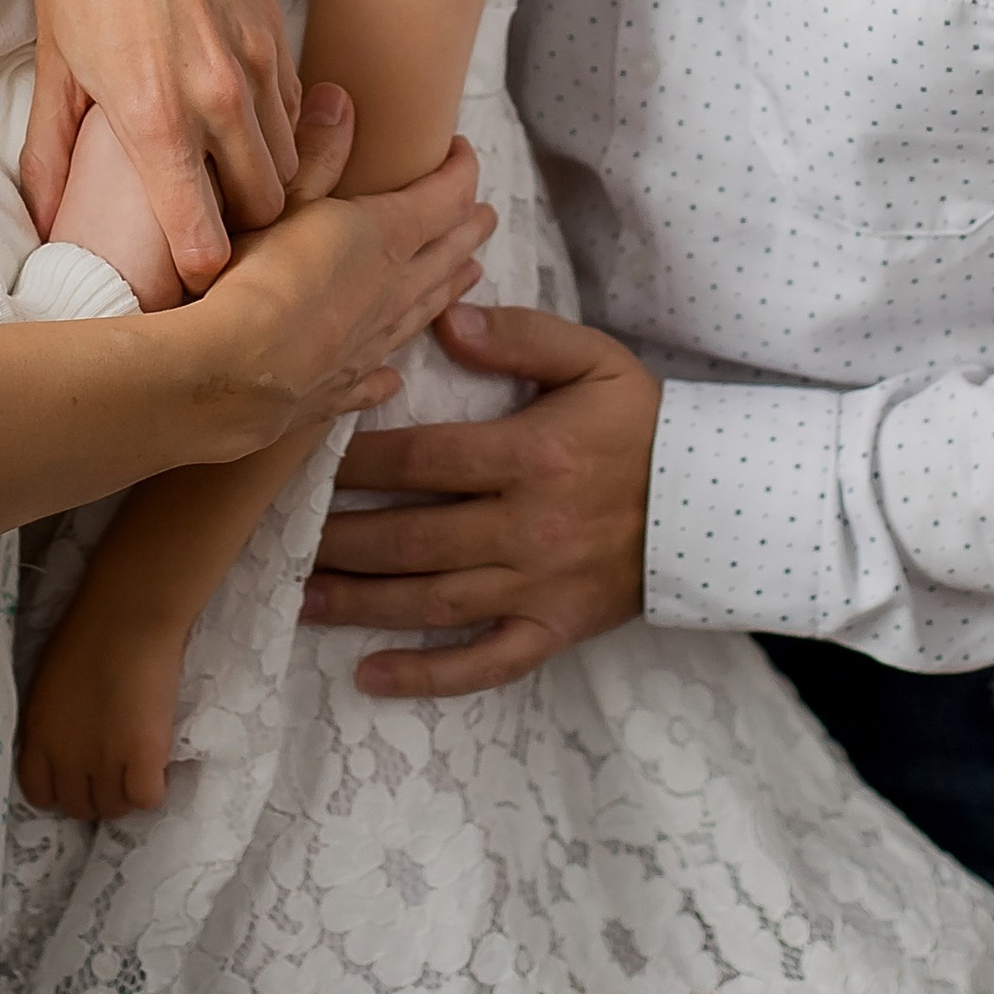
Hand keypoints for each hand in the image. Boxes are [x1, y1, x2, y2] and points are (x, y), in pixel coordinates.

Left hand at [13, 0, 301, 292]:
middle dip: (241, 230)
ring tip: (224, 182)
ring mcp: (257, 59)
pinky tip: (237, 124)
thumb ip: (53, 154)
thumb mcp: (54, 65)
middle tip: (207, 229)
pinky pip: (296, 109)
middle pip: (265, 209)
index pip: (204, 240)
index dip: (195, 271)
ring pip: (292, 163)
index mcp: (155, 117)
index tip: (181, 274)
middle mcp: (218, 95)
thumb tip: (46, 222)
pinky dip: (277, 131)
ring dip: (265, 181)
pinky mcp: (275, 27)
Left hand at [16, 597, 187, 820]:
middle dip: (94, 795)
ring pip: (113, 808)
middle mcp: (66, 758)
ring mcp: (105, 762)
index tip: (77, 778)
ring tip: (137, 768)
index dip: (60, 790)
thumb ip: (52, 721)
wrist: (127, 618)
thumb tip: (68, 740)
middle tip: (113, 772)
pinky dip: (153, 789)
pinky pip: (146, 799)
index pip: (39, 793)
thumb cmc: (87, 632)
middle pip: (78, 807)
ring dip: (125, 794)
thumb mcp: (48, 682)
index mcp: (37, 736)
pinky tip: (157, 766)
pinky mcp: (144, 757)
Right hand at [185, 88, 492, 458]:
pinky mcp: (337, 389)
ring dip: (450, 288)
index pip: (445, 196)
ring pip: (424, 311)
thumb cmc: (254, 277)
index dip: (459, 171)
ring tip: (471, 275)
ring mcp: (368, 345)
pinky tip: (392, 379)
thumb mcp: (283, 200)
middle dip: (467, 228)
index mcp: (385, 237)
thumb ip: (316, 153)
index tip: (460, 150)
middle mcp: (391, 292)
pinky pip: (373, 378)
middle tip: (485, 215)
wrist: (228, 375)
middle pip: (446, 254)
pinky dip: (386, 374)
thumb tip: (341, 100)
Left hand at [299, 301, 659, 696]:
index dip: (356, 462)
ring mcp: (538, 587)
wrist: (716, 503)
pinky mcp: (554, 630)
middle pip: (412, 537)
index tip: (304, 455)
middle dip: (338, 537)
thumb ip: (521, 336)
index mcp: (530, 457)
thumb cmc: (645, 425)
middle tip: (277, 535)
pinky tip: (370, 674)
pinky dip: (428, 674)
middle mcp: (527, 528)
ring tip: (297, 598)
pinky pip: (485, 662)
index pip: (422, 460)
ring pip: (432, 601)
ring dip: (360, 602)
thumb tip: (447, 319)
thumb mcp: (595, 359)